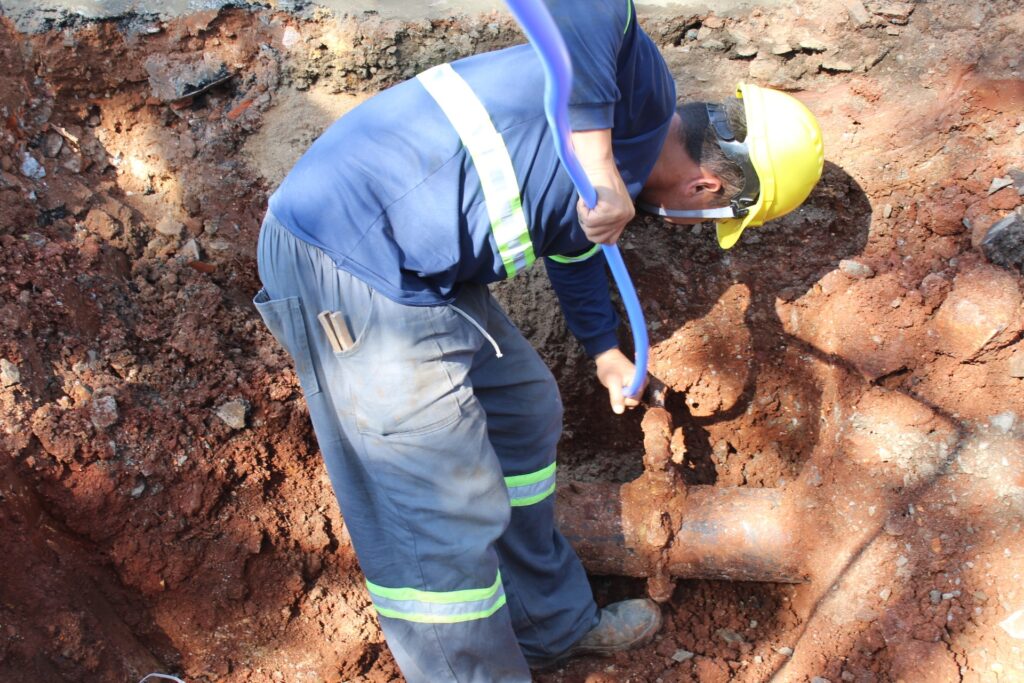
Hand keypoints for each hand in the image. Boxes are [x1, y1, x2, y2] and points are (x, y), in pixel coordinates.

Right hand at [570, 128, 634, 244]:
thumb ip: (605, 220)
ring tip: (588, 202)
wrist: (598, 164)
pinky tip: (586, 199)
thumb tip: (599, 238)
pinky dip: (582, 210)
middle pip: (599, 239)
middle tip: (587, 208)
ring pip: (592, 230)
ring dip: (584, 217)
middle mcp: (626, 216)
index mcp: (627, 215)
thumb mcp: (605, 203)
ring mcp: (619, 214)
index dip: (597, 233)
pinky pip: (588, 220)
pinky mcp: (610, 210)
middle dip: (587, 225)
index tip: (592, 224)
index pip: (610, 239)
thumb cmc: (597, 181)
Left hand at [594, 348, 647, 413]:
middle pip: (633, 401)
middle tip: (616, 385)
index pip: (634, 401)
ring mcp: (640, 383)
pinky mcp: (636, 383)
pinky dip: (623, 392)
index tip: (617, 388)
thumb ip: (616, 397)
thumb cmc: (610, 368)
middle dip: (623, 397)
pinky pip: (630, 394)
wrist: (607, 356)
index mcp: (641, 382)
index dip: (623, 398)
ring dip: (622, 394)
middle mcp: (644, 383)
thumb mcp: (612, 382)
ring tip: (617, 384)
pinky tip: (619, 384)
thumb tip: (619, 412)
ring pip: (630, 398)